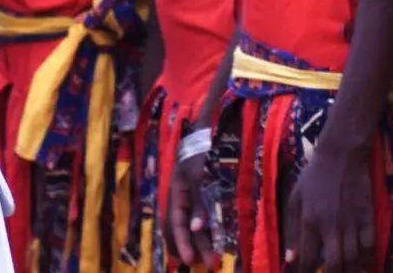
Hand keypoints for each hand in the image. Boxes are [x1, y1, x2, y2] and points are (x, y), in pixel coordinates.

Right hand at [169, 146, 214, 264]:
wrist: (210, 133)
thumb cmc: (201, 153)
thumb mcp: (198, 177)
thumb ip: (198, 203)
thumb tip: (195, 229)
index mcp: (175, 194)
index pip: (175, 225)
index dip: (182, 244)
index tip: (190, 261)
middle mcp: (182, 199)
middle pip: (183, 229)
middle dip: (194, 248)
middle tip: (208, 263)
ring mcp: (194, 198)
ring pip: (194, 226)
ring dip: (202, 242)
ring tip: (212, 258)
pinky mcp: (206, 196)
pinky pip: (204, 217)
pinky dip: (209, 231)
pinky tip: (216, 240)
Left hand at [284, 142, 374, 272]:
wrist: (341, 155)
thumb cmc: (314, 176)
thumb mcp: (295, 199)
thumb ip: (291, 230)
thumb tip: (290, 259)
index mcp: (310, 222)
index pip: (308, 259)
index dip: (306, 272)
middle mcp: (331, 227)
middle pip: (334, 265)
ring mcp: (352, 223)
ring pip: (353, 259)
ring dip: (350, 271)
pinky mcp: (368, 218)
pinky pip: (370, 246)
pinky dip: (369, 260)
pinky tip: (366, 267)